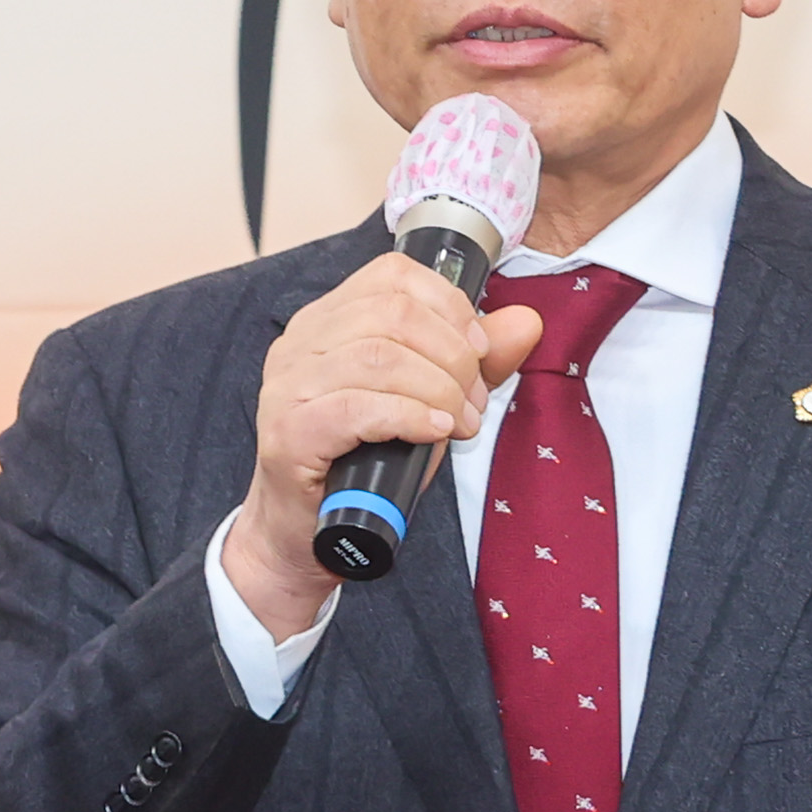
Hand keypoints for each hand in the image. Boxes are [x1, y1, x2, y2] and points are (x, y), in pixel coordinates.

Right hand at [221, 253, 544, 640]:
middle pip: (392, 313)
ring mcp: (286, 387)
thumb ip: (473, 360)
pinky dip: (408, 415)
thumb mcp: (426, 401)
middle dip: (452, 355)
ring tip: (459, 422)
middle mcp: (300, 342)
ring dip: (438, 388)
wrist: (305, 535)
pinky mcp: (287, 434)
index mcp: (328, 319)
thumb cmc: (363, 464)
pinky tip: (433, 431)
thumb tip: (525, 323)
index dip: (449, 306)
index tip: (478, 350)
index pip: (393, 275)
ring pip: (377, 357)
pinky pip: (355, 408)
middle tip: (473, 400)